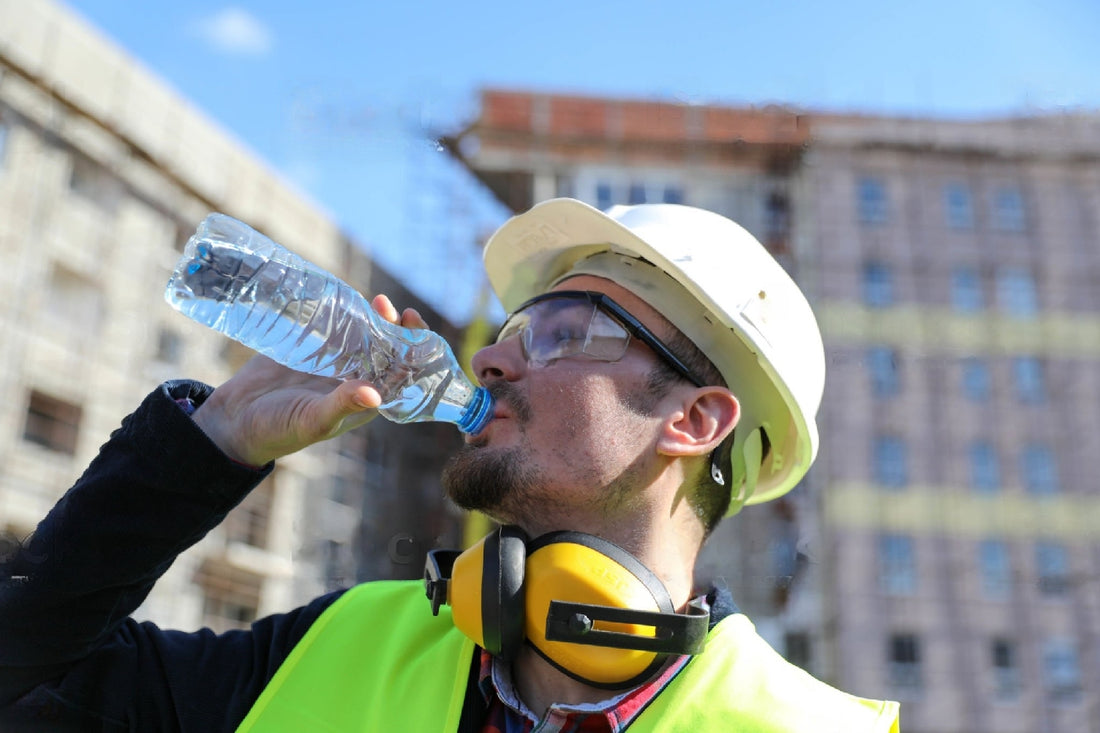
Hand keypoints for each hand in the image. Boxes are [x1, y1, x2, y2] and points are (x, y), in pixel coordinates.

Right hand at [193, 295, 428, 466]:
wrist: (235, 420)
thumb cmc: (279, 431)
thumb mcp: (312, 420)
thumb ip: (342, 406)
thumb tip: (375, 394)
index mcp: (366, 400)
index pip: (401, 374)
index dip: (413, 353)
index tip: (412, 332)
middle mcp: (355, 378)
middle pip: (387, 349)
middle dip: (395, 328)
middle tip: (389, 307)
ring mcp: (335, 361)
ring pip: (364, 335)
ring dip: (373, 318)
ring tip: (377, 301)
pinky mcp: (312, 347)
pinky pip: (336, 327)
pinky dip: (344, 313)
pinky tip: (347, 299)